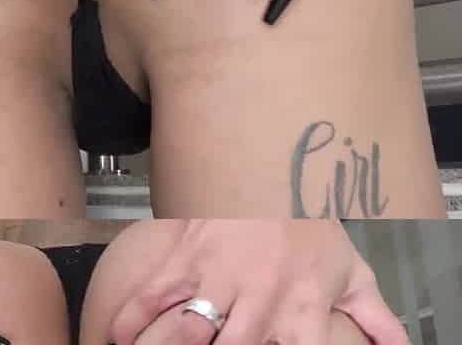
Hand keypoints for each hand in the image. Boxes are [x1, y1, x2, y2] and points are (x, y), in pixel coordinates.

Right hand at [110, 220, 407, 344]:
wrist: (283, 170)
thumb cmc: (317, 229)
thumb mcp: (355, 274)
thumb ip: (378, 321)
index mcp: (301, 312)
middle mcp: (258, 300)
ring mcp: (218, 277)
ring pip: (184, 329)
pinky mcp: (189, 254)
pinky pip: (153, 292)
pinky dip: (132, 318)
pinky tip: (120, 336)